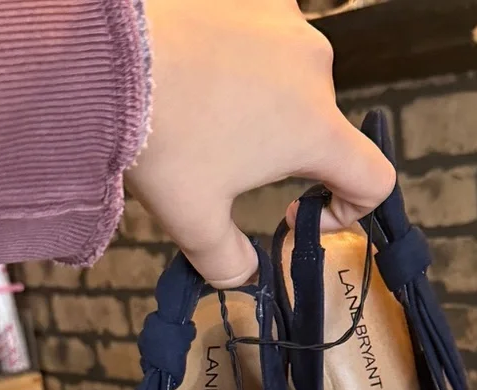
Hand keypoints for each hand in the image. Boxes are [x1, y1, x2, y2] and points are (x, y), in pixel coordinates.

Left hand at [125, 0, 394, 287]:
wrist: (102, 50)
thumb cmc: (160, 138)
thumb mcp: (193, 220)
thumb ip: (227, 263)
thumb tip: (243, 278)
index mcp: (315, 129)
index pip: (374, 179)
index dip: (351, 210)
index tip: (303, 215)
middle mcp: (315, 67)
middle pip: (319, 124)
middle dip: (282, 149)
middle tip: (221, 158)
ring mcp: (285, 17)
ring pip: (288, 74)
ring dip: (261, 96)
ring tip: (199, 104)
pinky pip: (261, 28)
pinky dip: (238, 50)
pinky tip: (193, 60)